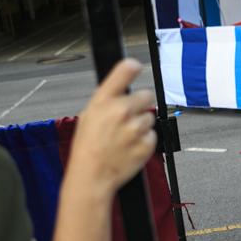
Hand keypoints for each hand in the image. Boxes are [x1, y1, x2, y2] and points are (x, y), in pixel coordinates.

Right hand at [67, 59, 157, 195]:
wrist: (91, 175)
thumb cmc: (88, 147)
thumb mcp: (89, 116)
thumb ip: (107, 100)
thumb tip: (123, 90)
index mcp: (103, 101)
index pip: (123, 71)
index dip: (132, 66)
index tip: (136, 65)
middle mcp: (121, 110)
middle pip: (146, 95)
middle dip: (140, 104)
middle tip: (128, 117)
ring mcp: (135, 128)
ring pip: (149, 117)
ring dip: (141, 125)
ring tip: (124, 138)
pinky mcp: (147, 144)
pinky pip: (152, 136)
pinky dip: (144, 141)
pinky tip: (129, 148)